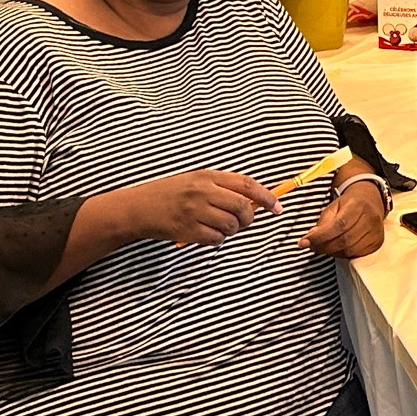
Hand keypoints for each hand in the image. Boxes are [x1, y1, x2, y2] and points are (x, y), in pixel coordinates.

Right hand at [109, 170, 276, 246]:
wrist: (138, 207)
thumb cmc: (170, 194)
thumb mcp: (196, 181)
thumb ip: (222, 187)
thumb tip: (255, 200)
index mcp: (207, 176)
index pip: (246, 184)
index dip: (267, 197)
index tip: (277, 207)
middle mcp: (202, 191)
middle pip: (243, 206)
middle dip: (249, 217)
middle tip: (244, 221)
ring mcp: (194, 211)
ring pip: (231, 225)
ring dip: (232, 230)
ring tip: (220, 226)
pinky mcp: (186, 230)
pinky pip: (215, 239)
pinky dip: (217, 239)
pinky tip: (207, 234)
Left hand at [303, 174, 389, 258]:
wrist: (369, 202)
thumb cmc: (348, 205)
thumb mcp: (333, 207)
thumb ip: (322, 223)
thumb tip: (310, 239)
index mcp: (357, 205)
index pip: (338, 225)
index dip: (320, 236)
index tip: (304, 242)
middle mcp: (370, 218)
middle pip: (344, 240)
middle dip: (324, 246)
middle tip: (312, 246)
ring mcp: (376, 232)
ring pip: (349, 250)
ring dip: (332, 251)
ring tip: (324, 247)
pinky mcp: (377, 242)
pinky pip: (356, 254)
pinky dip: (343, 254)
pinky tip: (337, 249)